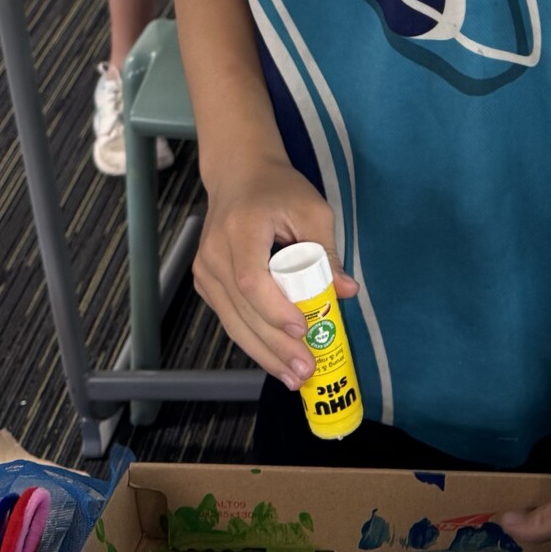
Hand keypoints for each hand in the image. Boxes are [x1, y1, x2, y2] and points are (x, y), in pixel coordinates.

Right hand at [191, 160, 358, 389]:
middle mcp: (214, 252)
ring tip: (293, 377)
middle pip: (242, 309)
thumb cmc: (280, 190)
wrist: (239, 174)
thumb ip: (326, 252)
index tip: (303, 328)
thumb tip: (345, 292)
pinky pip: (230, 318)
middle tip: (305, 371)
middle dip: (275, 345)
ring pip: (233, 321)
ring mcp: (205, 269)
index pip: (251, 278)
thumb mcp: (313, 210)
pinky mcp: (205, 282)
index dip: (275, 309)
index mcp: (241, 228)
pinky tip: (275, 360)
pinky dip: (253, 341)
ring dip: (264, 353)